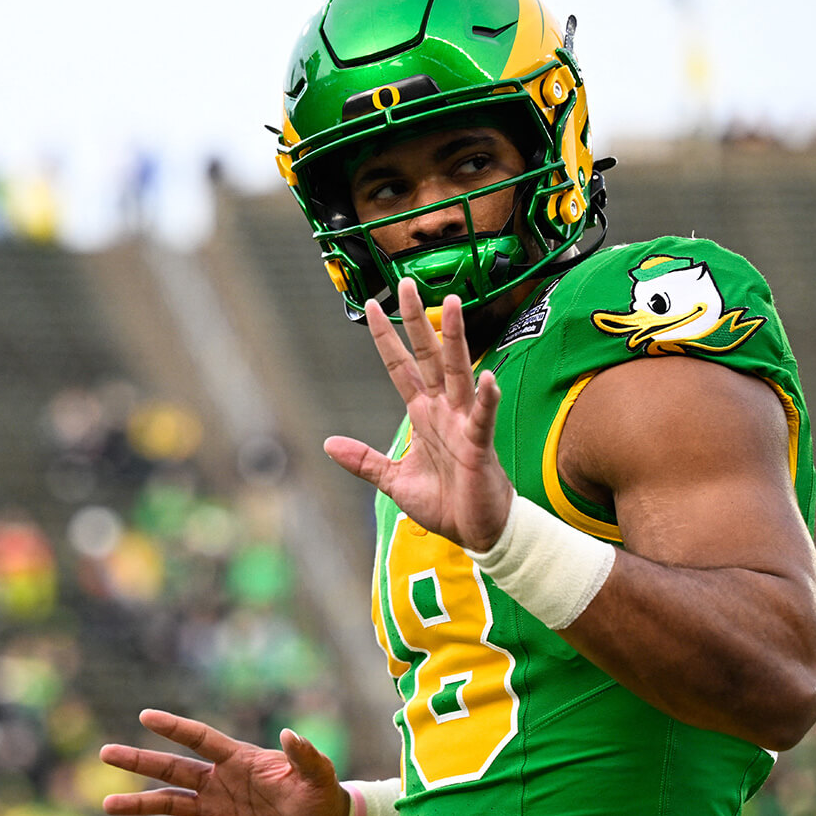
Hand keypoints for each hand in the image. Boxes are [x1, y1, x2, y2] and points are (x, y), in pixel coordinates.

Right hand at [99, 709, 348, 815]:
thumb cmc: (320, 797)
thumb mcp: (318, 777)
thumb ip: (305, 756)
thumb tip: (291, 734)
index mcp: (240, 759)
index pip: (201, 739)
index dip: (174, 727)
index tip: (145, 715)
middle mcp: (220, 778)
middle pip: (172, 767)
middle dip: (139, 760)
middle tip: (105, 752)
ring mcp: (215, 803)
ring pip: (168, 799)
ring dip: (138, 801)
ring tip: (107, 803)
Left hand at [324, 280, 513, 551]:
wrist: (477, 531)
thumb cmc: (444, 503)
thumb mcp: (393, 480)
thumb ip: (364, 460)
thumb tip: (328, 443)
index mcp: (422, 415)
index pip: (400, 367)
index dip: (386, 338)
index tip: (373, 307)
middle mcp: (443, 410)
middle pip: (428, 356)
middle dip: (418, 321)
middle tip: (408, 284)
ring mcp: (463, 424)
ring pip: (457, 372)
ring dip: (455, 339)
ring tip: (452, 305)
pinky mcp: (479, 446)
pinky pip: (482, 417)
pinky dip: (485, 398)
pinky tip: (486, 377)